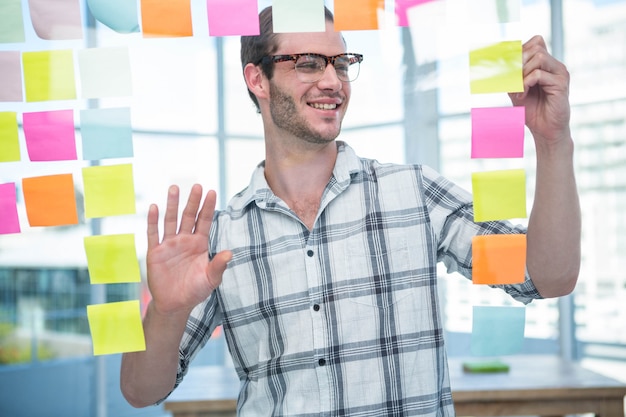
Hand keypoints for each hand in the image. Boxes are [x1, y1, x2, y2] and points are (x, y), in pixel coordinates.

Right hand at [146, 184, 230, 315]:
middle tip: (197, 186)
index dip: (207, 207)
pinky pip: (153, 234)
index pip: (204, 221)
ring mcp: (170, 245)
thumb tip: (230, 253)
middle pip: (189, 216)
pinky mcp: (155, 252)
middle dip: (193, 201)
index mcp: (200, 244)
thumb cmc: (195, 291)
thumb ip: (219, 265)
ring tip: (174, 188)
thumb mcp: (210, 279)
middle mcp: (185, 240)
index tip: (212, 191)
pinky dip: (153, 220)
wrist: (175, 304)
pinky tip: (154, 207)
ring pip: (171, 220)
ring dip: (172, 205)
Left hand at [509, 35, 570, 147]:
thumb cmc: (532, 110)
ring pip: (538, 57)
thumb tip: (499, 62)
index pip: (536, 42)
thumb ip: (511, 75)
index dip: (520, 51)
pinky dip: (525, 83)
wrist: (544, 129)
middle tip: (512, 81)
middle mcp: (555, 65)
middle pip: (536, 47)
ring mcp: (560, 73)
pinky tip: (522, 95)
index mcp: (546, 64)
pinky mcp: (561, 84)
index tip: (508, 68)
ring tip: (518, 89)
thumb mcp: (516, 89)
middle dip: (518, 62)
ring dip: (522, 73)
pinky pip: (538, 74)